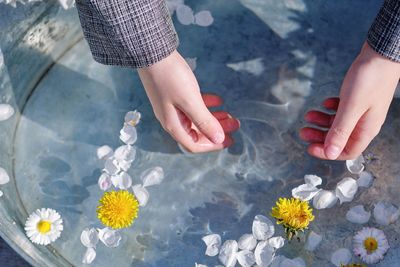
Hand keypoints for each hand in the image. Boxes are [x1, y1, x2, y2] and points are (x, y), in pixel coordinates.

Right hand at [138, 50, 239, 152]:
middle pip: (196, 133)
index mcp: (173, 125)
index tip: (229, 139)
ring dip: (213, 119)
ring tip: (229, 114)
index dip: (213, 145)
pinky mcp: (173, 96)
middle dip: (216, 131)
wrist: (151, 53)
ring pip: (196, 120)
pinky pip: (192, 107)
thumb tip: (218, 139)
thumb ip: (204, 121)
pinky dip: (206, 106)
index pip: (194, 145)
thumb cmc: (170, 77)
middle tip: (234, 124)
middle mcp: (171, 120)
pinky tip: (218, 100)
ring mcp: (171, 108)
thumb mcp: (190, 101)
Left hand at [300, 42, 399, 159]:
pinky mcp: (358, 99)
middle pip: (339, 138)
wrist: (382, 54)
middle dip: (320, 136)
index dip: (328, 153)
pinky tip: (324, 103)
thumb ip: (340, 131)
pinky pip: (342, 110)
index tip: (310, 148)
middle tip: (303, 131)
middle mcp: (365, 123)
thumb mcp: (351, 107)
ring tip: (309, 115)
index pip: (346, 152)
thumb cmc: (370, 79)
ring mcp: (362, 111)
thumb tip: (331, 153)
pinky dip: (331, 109)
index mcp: (366, 130)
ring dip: (322, 121)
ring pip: (338, 123)